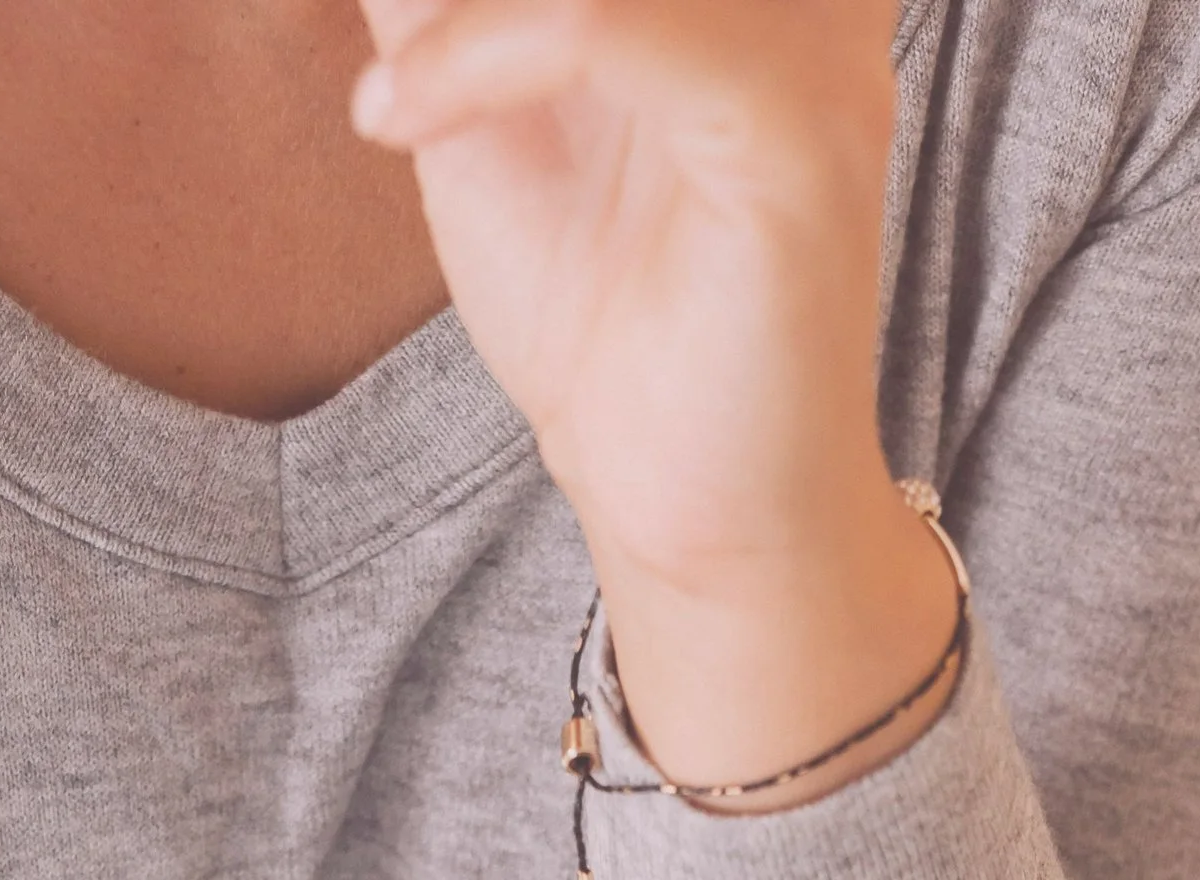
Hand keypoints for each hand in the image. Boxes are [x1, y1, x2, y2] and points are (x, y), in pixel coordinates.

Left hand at [351, 0, 959, 794]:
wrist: (685, 508)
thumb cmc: (598, 312)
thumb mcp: (474, 85)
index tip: (399, 8)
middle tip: (393, 35)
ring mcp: (814, 43)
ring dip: (454, 3)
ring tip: (384, 72)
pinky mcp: (798, 136)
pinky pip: (614, 23)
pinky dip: (476, 54)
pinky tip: (394, 119)